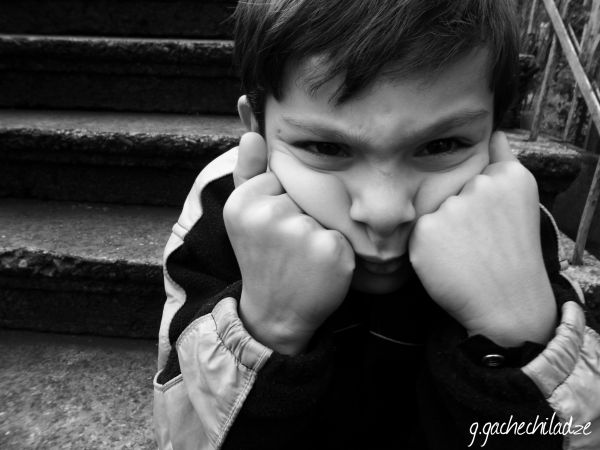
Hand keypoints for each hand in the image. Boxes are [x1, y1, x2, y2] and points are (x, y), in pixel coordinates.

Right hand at [224, 132, 354, 354]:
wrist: (274, 313)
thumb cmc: (262, 259)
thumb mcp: (245, 216)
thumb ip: (247, 172)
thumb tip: (252, 134)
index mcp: (243, 201)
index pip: (283, 179)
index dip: (283, 204)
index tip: (271, 232)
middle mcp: (268, 214)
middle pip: (306, 194)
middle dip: (302, 217)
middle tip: (286, 248)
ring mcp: (300, 232)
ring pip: (326, 213)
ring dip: (320, 233)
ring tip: (302, 259)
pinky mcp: (330, 249)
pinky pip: (343, 233)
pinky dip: (338, 251)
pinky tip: (319, 269)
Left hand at [409, 132, 556, 345]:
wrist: (506, 304)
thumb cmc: (513, 254)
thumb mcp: (521, 200)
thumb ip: (504, 161)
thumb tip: (496, 132)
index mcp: (507, 177)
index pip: (472, 173)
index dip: (478, 205)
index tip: (491, 227)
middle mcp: (480, 187)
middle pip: (450, 191)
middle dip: (458, 216)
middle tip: (479, 244)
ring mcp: (452, 208)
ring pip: (433, 211)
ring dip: (441, 231)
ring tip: (465, 254)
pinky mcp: (426, 231)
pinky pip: (418, 231)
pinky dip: (427, 248)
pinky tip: (448, 262)